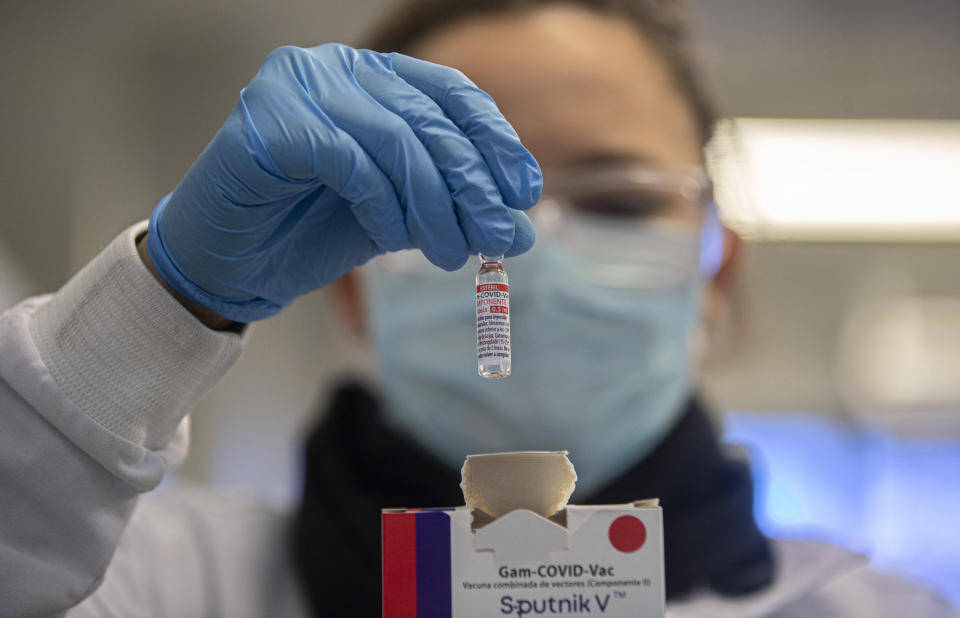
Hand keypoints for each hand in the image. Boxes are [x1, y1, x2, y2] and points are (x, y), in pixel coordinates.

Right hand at [147, 44, 540, 321]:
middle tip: (498, 237)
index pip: (450, 93)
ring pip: (395, 139)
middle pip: (429, 119)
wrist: (231, 265)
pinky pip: (349, 159)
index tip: (522, 192)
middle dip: (472, 185)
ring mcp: (298, 87)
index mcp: (373, 77)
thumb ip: (452, 214)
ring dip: (433, 204)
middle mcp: (337, 68)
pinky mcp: (268, 121)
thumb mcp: (399, 220)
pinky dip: (380, 202)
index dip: (494, 141)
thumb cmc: (308, 231)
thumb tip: (521, 230)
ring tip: (450, 254)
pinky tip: (390, 237)